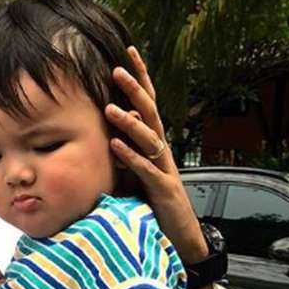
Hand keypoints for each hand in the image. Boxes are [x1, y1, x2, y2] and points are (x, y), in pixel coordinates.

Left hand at [105, 46, 207, 262]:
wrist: (178, 236)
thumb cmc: (154, 200)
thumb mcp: (136, 168)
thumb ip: (125, 147)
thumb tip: (110, 124)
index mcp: (154, 142)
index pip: (147, 102)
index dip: (140, 77)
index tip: (128, 52)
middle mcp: (161, 149)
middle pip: (150, 112)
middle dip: (135, 89)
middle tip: (117, 69)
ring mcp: (164, 168)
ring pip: (148, 138)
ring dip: (128, 122)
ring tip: (110, 108)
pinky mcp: (163, 189)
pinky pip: (145, 169)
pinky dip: (129, 156)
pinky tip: (115, 145)